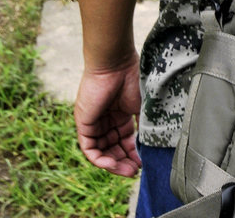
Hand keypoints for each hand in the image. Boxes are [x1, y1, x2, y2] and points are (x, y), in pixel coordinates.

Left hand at [74, 55, 141, 176]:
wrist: (115, 63)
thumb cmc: (131, 77)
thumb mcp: (141, 106)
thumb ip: (143, 126)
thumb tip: (150, 147)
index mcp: (120, 115)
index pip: (124, 141)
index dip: (133, 154)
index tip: (143, 164)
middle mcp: (106, 120)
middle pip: (112, 149)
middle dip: (123, 162)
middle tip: (134, 172)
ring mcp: (94, 122)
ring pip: (101, 152)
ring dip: (113, 164)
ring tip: (127, 170)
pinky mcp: (84, 123)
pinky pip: (89, 148)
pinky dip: (99, 160)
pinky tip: (112, 164)